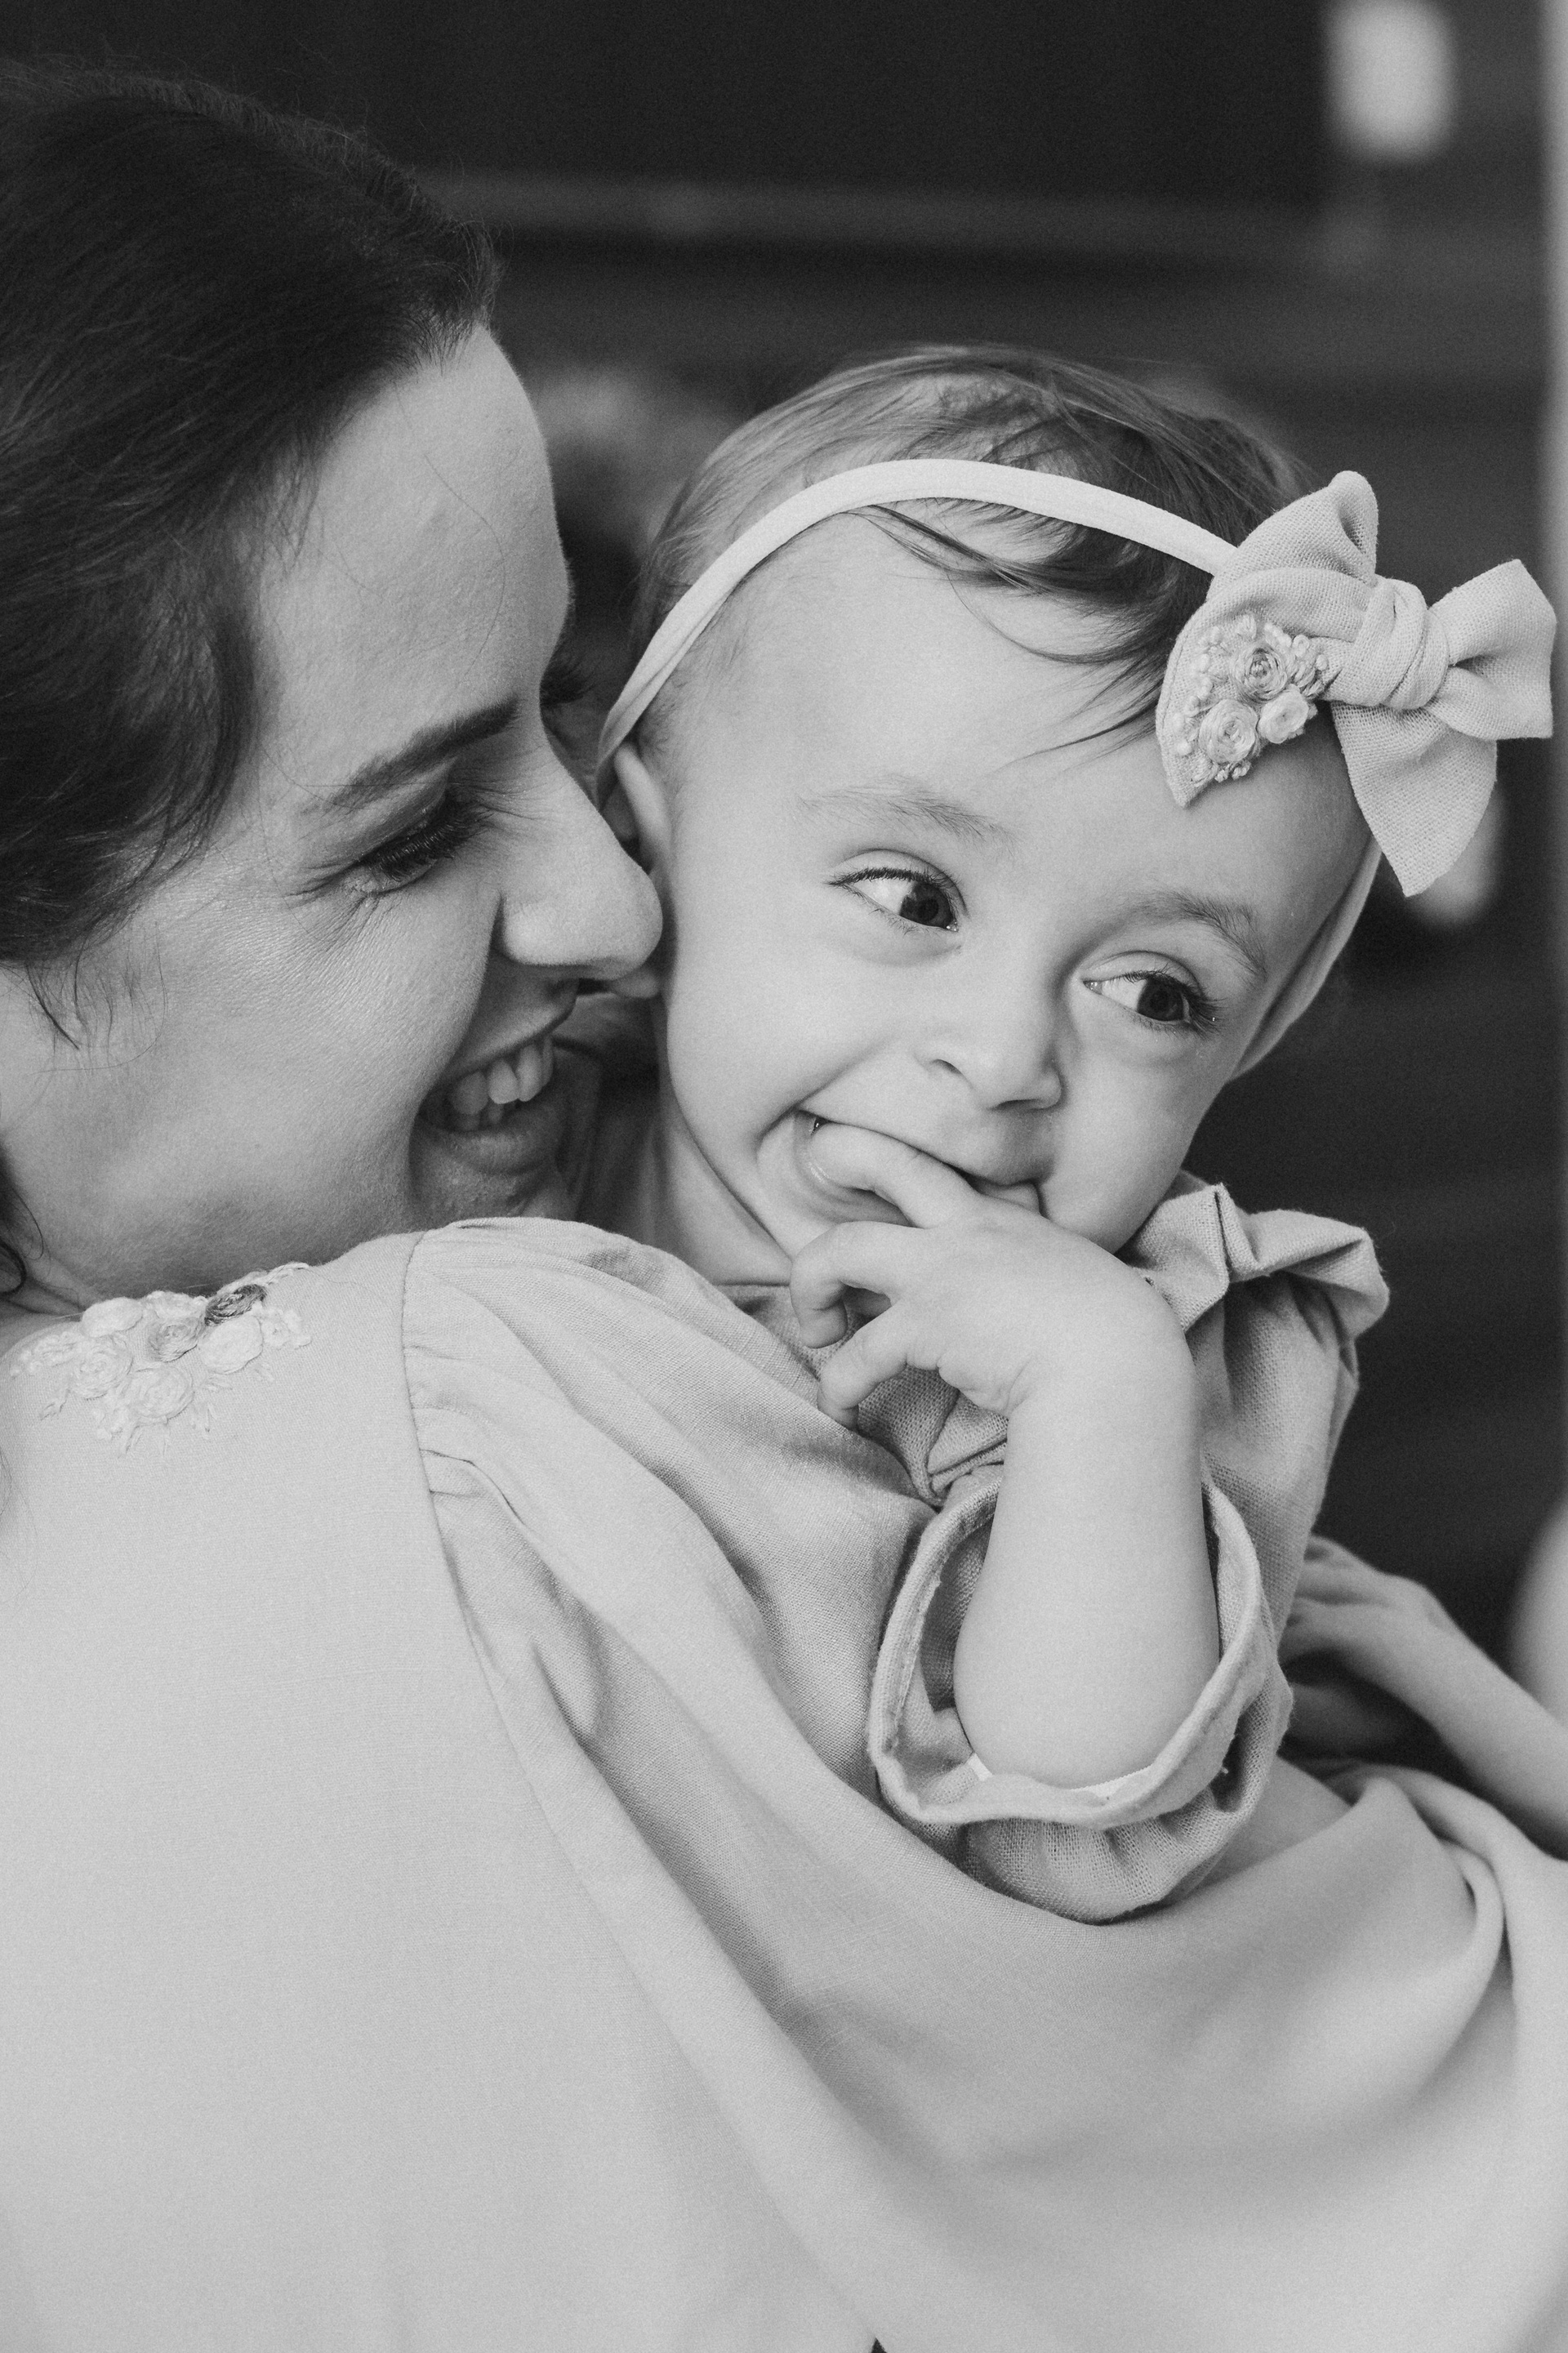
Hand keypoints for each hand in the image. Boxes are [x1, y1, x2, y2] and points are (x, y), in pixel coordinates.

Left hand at [789, 1122, 1184, 1427]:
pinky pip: (856, 1354)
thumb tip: (1019, 1308)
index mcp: (1004, 1218)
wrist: (1118, 1363)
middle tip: (812, 1179)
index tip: (864, 1163)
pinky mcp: (926, 1323)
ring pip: (838, 1251)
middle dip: (839, 1158)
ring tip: (818, 1332)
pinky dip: (838, 1385)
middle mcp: (966, 1229)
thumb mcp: (1076, 1280)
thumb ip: (1035, 1274)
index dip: (896, 1157)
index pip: (943, 1168)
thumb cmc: (1113, 1336)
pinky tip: (843, 1408)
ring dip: (810, 1290)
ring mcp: (941, 1270)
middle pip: (885, 1162)